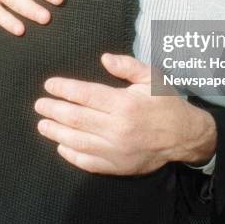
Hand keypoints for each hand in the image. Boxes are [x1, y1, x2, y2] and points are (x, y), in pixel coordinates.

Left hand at [34, 53, 216, 174]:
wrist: (185, 136)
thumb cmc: (165, 102)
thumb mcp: (151, 76)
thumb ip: (127, 66)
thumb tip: (103, 58)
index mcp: (124, 104)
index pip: (85, 95)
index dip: (64, 89)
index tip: (50, 85)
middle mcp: (117, 128)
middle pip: (76, 118)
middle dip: (53, 110)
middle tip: (39, 105)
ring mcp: (116, 149)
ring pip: (78, 141)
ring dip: (56, 132)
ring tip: (42, 125)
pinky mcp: (118, 165)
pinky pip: (89, 161)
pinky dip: (71, 154)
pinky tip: (61, 145)